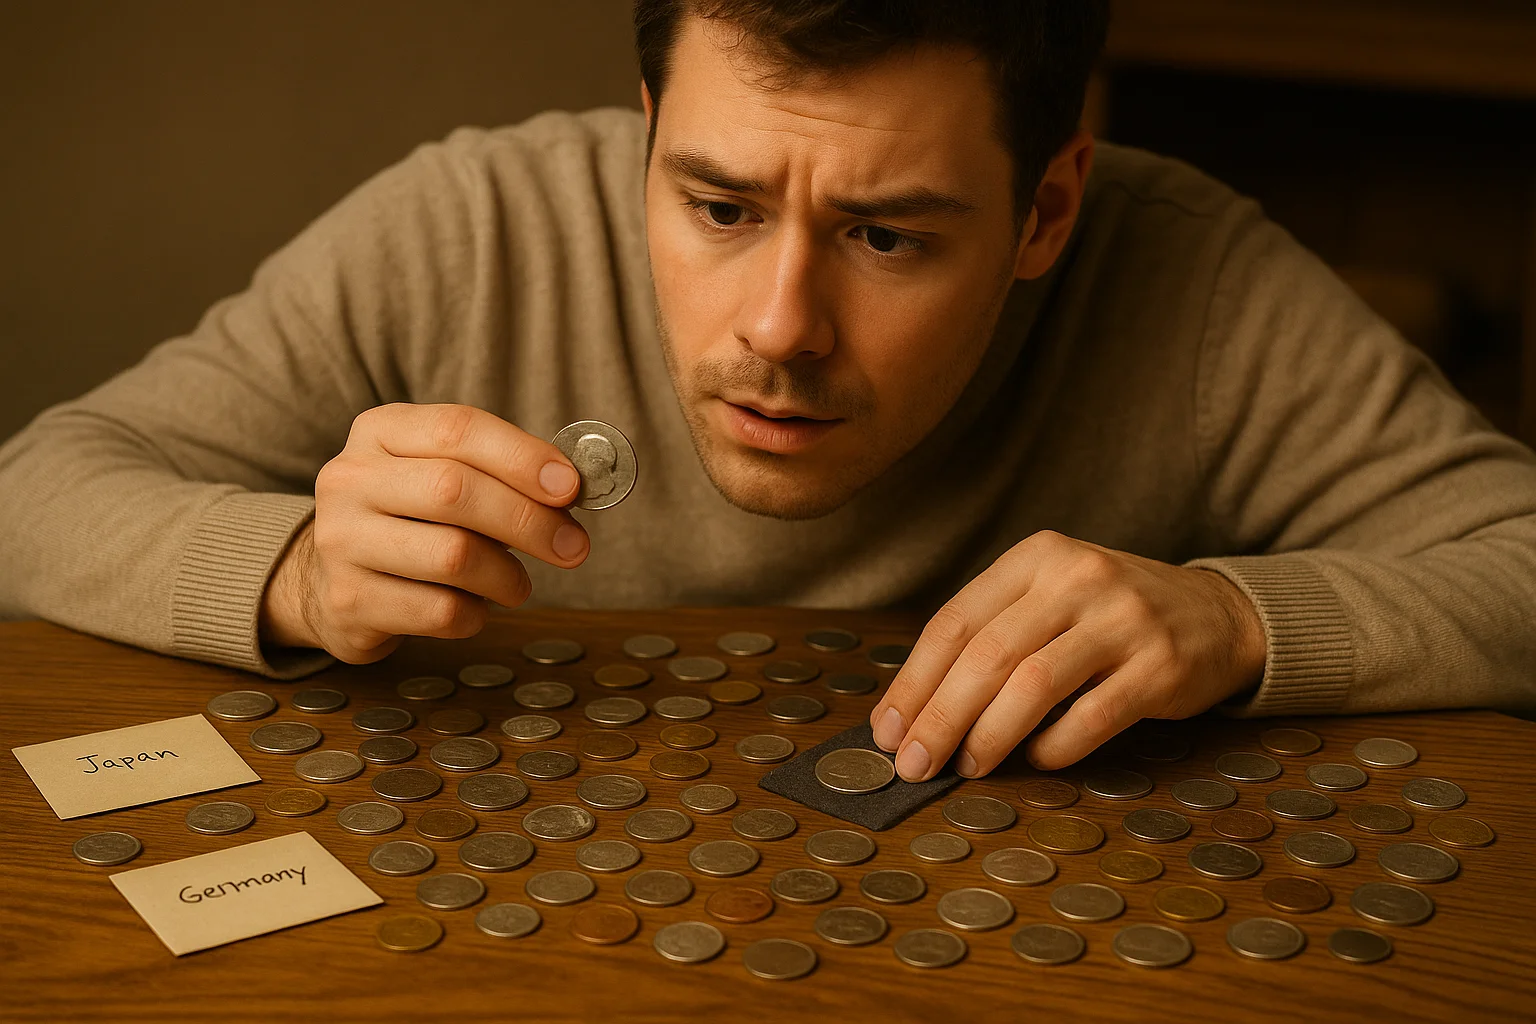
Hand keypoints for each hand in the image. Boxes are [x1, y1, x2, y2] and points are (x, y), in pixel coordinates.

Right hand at [260, 403, 587, 661]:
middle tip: (572, 546)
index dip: (522, 457)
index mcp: (380, 431)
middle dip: (528, 521)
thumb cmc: (410, 519)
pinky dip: (476, 614)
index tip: (571, 487)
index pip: (458, 429)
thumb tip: (571, 488)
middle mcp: (350, 480)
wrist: (330, 579)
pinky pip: (439, 611)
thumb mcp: (441, 473)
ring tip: (516, 584)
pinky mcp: (349, 601)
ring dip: (507, 576)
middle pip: (455, 490)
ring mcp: (341, 542)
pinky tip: (473, 607)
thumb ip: (501, 472)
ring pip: (453, 556)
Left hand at [868, 531, 1265, 779]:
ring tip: (968, 766)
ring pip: (1033, 685)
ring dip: (990, 736)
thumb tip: (915, 711)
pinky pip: (1092, 717)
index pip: (955, 621)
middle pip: (987, 655)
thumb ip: (991, 636)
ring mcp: (1123, 620)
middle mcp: (1077, 577)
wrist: (1216, 613)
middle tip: (914, 764)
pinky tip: (1035, 761)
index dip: (914, 681)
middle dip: (940, 716)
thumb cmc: (1107, 616)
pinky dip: (1054, 747)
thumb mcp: (1049, 597)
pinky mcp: (1161, 665)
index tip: (888, 730)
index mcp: (1036, 557)